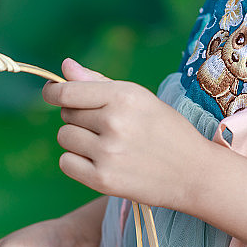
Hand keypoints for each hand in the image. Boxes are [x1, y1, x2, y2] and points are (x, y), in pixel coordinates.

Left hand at [44, 58, 246, 246]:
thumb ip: (98, 83)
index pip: (67, 92)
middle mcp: (114, 122)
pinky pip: (66, 163)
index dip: (53, 92)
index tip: (51, 94)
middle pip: (66, 114)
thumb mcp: (139, 99)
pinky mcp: (103, 180)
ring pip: (64, 138)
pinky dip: (76, 163)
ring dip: (77, 141)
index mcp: (125, 96)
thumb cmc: (166, 132)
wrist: (195, 174)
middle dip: (79, 118)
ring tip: (105, 146)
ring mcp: (108, 152)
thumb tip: (64, 66)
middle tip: (106, 128)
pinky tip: (99, 163)